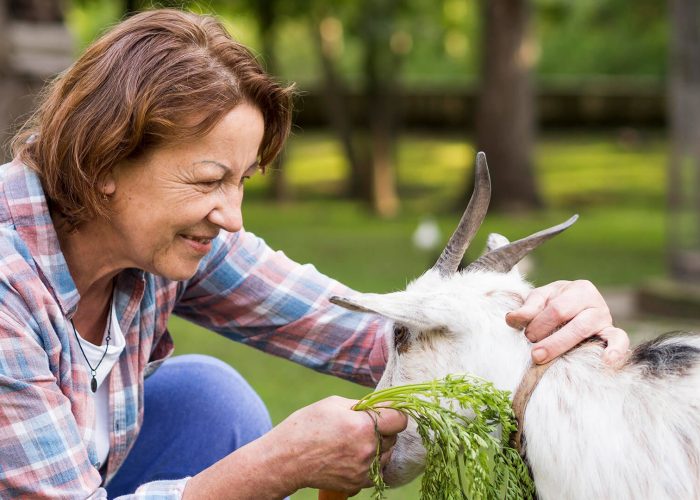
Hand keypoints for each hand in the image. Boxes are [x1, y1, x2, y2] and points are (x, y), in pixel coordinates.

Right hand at [271, 396, 406, 494]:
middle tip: (361, 426)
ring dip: (378, 447)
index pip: (400, 419)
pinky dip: (370, 463)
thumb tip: (380, 406)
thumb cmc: (307, 426)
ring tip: (354, 442)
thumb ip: (362, 406)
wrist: (287, 459)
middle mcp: (367, 449)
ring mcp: (364, 469)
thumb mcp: (334, 404)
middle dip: (383, 429)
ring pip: (387, 454)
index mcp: (363, 426)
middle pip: (393, 437)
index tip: (386, 412)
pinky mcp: (359, 483)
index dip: (394, 413)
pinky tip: (352, 455)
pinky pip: (376, 470)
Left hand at [505, 280, 628, 365]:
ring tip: (548, 359)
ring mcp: (606, 319)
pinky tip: (607, 362)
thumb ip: (529, 308)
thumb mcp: (542, 299)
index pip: (557, 309)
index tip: (526, 335)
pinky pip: (620, 341)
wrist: (581, 308)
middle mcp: (595, 302)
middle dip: (551, 341)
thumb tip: (511, 318)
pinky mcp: (613, 334)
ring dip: (564, 346)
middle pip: (572, 323)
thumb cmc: (557, 302)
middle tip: (535, 354)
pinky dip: (616, 351)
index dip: (540, 324)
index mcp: (579, 290)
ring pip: (587, 332)